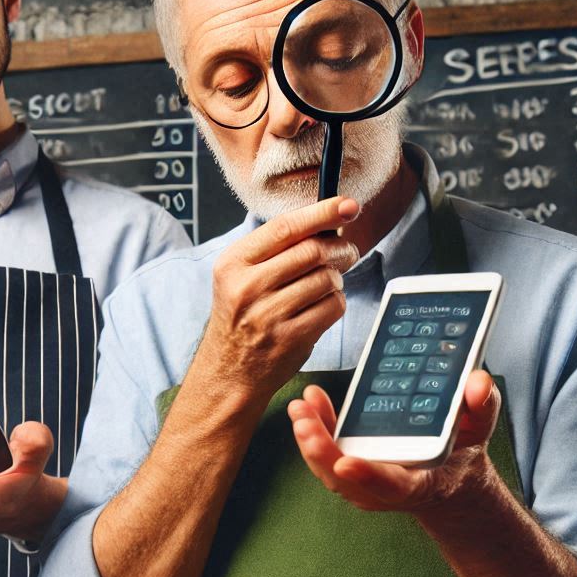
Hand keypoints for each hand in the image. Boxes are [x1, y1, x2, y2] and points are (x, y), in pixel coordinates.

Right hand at [195, 196, 360, 402]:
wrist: (229, 371)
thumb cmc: (241, 318)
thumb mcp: (240, 277)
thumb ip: (275, 249)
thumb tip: (327, 220)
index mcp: (233, 263)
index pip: (285, 228)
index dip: (321, 212)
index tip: (347, 205)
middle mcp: (247, 287)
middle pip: (312, 251)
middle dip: (339, 248)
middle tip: (347, 251)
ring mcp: (269, 315)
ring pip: (326, 279)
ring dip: (337, 278)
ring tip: (328, 283)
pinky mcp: (290, 338)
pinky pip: (332, 306)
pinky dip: (336, 302)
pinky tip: (324, 305)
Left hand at [288, 370, 500, 511]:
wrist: (447, 475)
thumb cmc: (460, 451)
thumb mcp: (481, 427)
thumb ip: (482, 406)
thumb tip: (477, 384)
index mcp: (422, 483)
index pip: (394, 485)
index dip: (370, 477)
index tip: (346, 463)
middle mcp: (386, 489)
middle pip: (347, 479)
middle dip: (322, 451)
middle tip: (304, 421)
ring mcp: (365, 482)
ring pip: (329, 468)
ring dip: (310, 438)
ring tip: (300, 407)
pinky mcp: (351, 468)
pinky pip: (327, 453)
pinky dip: (314, 429)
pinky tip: (309, 402)